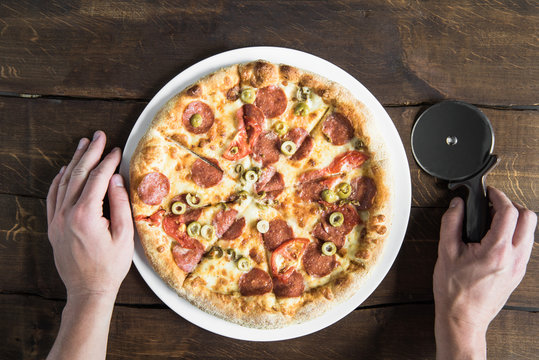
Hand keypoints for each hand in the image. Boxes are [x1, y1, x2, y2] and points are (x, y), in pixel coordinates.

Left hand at [46, 131, 133, 299]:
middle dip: (90, 153)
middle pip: (78, 175)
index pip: (97, 179)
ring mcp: (56, 221)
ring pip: (64, 183)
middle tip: (98, 135)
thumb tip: (115, 179)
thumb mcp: (124, 236)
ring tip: (83, 145)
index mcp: (86, 215)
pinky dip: (59, 180)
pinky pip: (52, 197)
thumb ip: (120, 204)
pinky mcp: (53, 227)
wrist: (88, 290)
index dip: (108, 162)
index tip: (117, 149)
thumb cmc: (110, 266)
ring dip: (74, 162)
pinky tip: (66, 170)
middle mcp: (66, 214)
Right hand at [433, 187, 535, 358]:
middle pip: (529, 218)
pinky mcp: (519, 273)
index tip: (489, 193)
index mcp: (496, 251)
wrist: (463, 318)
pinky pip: (525, 245)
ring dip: (515, 220)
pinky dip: (514, 235)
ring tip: (493, 221)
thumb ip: (451, 223)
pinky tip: (495, 238)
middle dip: (512, 205)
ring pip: (530, 232)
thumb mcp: (445, 252)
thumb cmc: (454, 291)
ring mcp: (520, 266)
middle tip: (494, 204)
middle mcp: (514, 258)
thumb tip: (457, 205)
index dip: (499, 196)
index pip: (509, 212)